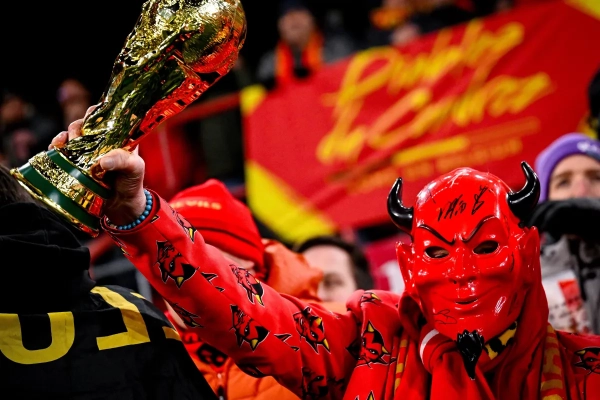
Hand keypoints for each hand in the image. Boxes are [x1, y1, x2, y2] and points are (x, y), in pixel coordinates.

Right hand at [49, 105, 147, 225]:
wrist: (122, 207)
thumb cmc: (132, 183)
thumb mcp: (135, 169)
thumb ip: (123, 161)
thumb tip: (103, 160)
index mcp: (117, 137)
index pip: (105, 117)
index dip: (96, 114)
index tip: (90, 118)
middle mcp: (100, 142)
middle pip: (84, 124)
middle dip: (78, 127)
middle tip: (79, 136)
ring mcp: (86, 153)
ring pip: (70, 136)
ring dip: (65, 136)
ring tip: (66, 143)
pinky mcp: (74, 164)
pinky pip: (61, 151)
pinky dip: (56, 147)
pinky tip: (56, 148)